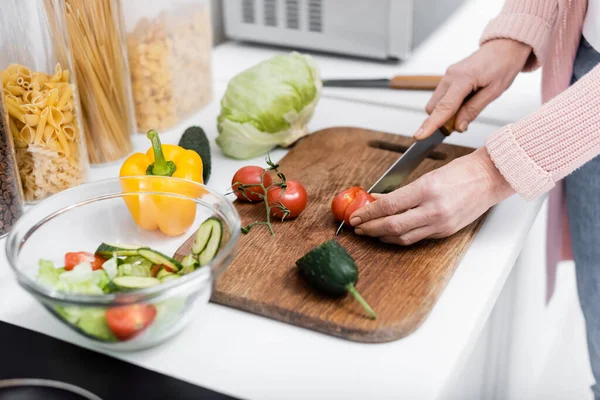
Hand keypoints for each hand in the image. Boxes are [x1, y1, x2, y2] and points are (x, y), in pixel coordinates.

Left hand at [349, 148, 514, 244]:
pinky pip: (416, 238)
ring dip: (382, 236)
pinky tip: (390, 233)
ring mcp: (440, 224)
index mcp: (427, 190)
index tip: (355, 216)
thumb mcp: (428, 175)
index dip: (368, 213)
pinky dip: (400, 237)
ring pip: (403, 237)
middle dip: (370, 228)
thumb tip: (379, 199)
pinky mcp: (445, 232)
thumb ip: (402, 191)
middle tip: (357, 227)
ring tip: (370, 231)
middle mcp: (433, 210)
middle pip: (392, 226)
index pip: (389, 205)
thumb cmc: (462, 171)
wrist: (490, 178)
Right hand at [415, 39, 531, 139]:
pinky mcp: (449, 77)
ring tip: (468, 107)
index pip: (444, 107)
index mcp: (463, 78)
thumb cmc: (503, 65)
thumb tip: (459, 126)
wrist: (504, 46)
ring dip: (447, 112)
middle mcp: (450, 76)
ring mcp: (447, 75)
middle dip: (443, 119)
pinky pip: (442, 97)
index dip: (431, 124)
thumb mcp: (494, 92)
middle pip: (434, 108)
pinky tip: (465, 101)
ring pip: (436, 103)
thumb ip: (473, 110)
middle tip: (464, 121)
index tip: (420, 136)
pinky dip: (449, 105)